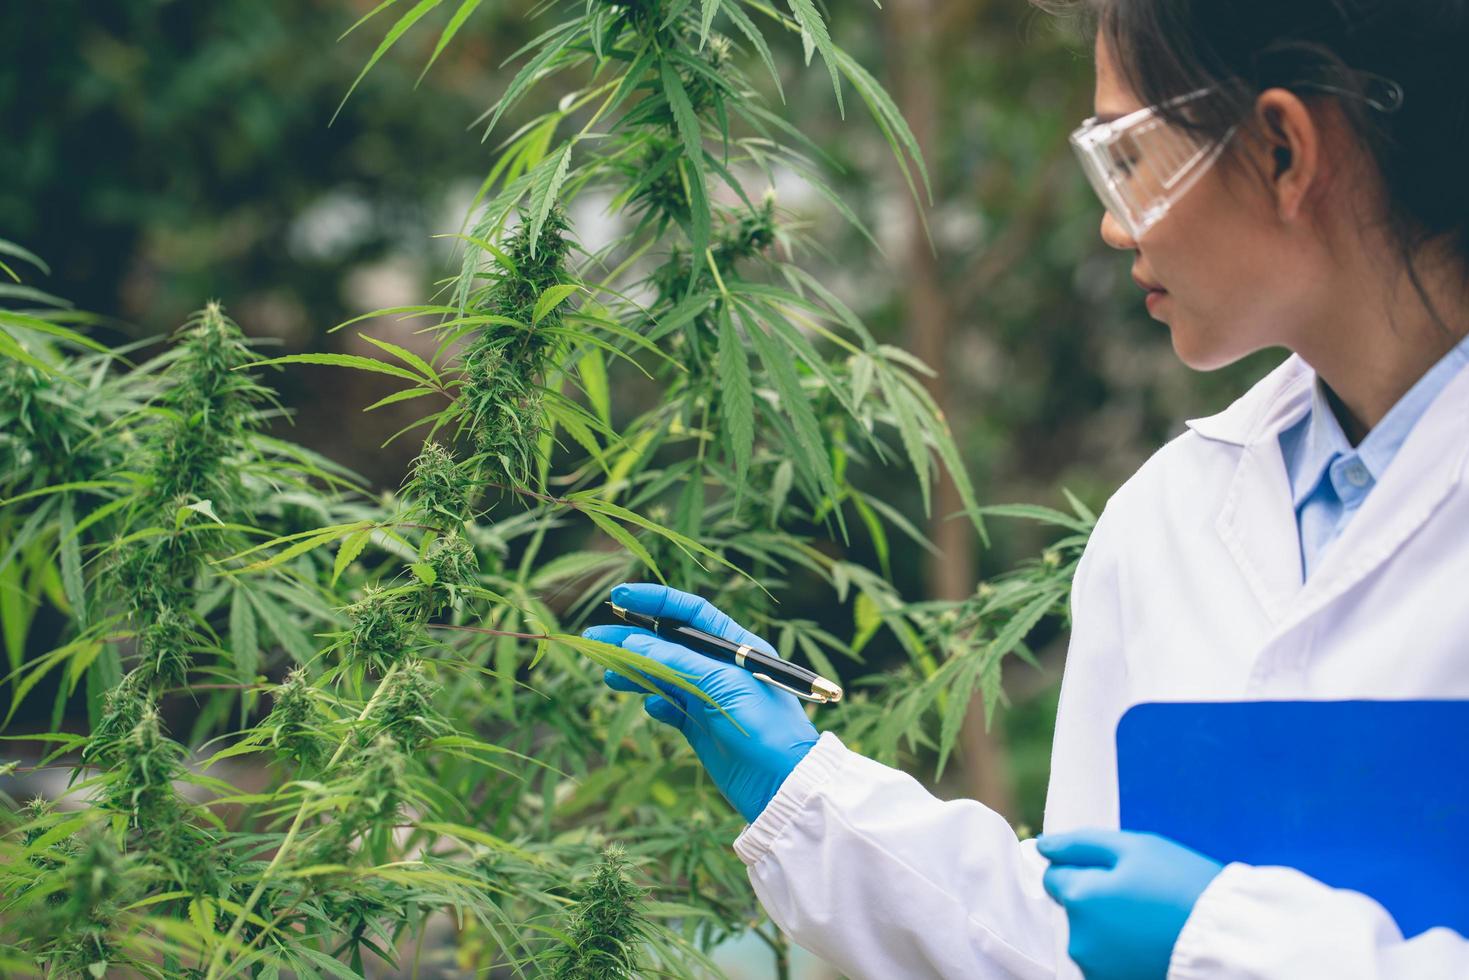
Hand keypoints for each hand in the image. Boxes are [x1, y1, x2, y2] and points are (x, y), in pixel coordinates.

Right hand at [581, 582, 817, 822]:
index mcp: (736, 646)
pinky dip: (655, 703)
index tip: (620, 596)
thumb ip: (677, 661)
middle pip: (668, 643)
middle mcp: (721, 667)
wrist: (781, 786)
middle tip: (595, 638)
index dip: (655, 601)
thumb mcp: (722, 685)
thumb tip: (632, 641)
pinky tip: (651, 706)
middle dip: (632, 638)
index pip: (690, 611)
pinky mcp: (700, 725)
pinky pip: (668, 705)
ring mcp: (709, 696)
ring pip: (662, 674)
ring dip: (635, 672)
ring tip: (608, 676)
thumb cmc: (764, 727)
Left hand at [1037, 829, 1223, 979]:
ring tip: (1154, 921)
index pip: (1053, 877)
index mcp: (1079, 899)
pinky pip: (1111, 960)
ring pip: (1093, 937)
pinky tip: (1155, 943)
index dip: (1082, 868)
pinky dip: (1126, 952)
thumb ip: (1080, 844)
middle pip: (1074, 910)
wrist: (1231, 940)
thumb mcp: (1135, 848)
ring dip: (1113, 928)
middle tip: (1144, 895)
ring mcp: (1097, 970)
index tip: (1116, 872)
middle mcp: (1079, 940)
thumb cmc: (1183, 886)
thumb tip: (1043, 846)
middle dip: (1099, 900)